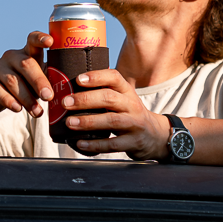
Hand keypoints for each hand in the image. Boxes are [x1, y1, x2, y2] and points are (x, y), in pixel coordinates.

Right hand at [0, 31, 55, 117]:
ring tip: (37, 112)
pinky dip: (8, 100)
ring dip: (26, 98)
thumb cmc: (23, 86)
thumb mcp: (36, 82)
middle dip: (38, 81)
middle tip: (48, 97)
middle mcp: (11, 56)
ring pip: (12, 81)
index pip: (32, 40)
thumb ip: (48, 81)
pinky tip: (17, 109)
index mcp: (26, 53)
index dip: (41, 39)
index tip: (50, 41)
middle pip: (25, 64)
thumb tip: (66, 93)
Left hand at [59, 69, 173, 159]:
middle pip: (109, 98)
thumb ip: (104, 93)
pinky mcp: (133, 142)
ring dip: (88, 121)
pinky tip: (80, 143)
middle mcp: (132, 105)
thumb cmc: (130, 114)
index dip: (97, 76)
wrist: (156, 135)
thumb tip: (70, 90)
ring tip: (70, 123)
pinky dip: (95, 144)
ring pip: (112, 121)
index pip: (114, 78)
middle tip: (66, 102)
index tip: (78, 79)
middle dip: (85, 99)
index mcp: (127, 92)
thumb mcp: (123, 99)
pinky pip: (113, 144)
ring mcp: (134, 124)